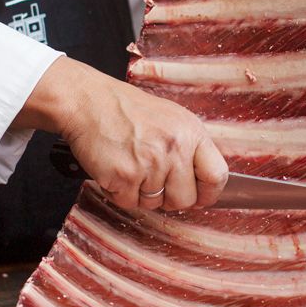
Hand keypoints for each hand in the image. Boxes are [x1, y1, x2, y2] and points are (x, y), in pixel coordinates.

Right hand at [15, 57, 228, 211]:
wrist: (89, 102)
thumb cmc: (127, 109)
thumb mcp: (172, 118)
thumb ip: (190, 147)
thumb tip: (204, 181)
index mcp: (191, 133)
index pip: (216, 176)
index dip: (208, 193)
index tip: (200, 196)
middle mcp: (174, 149)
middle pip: (185, 199)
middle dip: (170, 198)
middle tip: (155, 182)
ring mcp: (149, 165)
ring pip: (155, 205)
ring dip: (142, 194)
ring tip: (131, 167)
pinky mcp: (124, 177)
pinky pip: (129, 203)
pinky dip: (120, 193)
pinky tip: (116, 170)